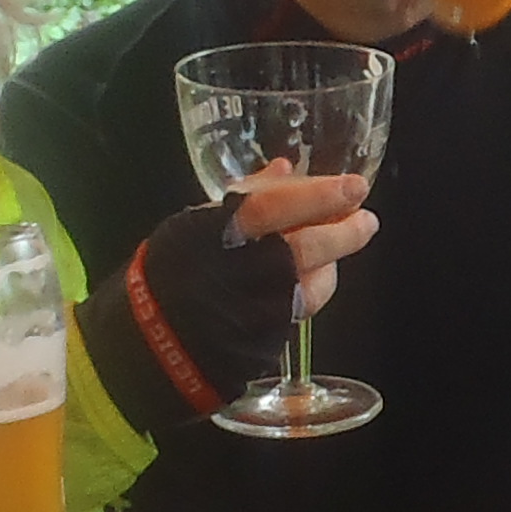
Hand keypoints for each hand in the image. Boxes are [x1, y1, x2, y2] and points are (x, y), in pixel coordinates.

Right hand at [79, 173, 373, 420]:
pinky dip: (313, 290)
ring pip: (309, 285)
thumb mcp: (196, 226)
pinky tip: (318, 276)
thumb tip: (285, 168)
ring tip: (345, 244)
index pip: (273, 206)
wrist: (144, 343)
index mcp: (212, 235)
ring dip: (335, 263)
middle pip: (303, 249)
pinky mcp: (260, 344)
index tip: (353, 185)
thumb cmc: (170, 274)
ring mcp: (248, 312)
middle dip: (343, 232)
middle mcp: (233, 273)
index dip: (318, 194)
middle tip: (366, 218)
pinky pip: (298, 313)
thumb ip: (243, 198)